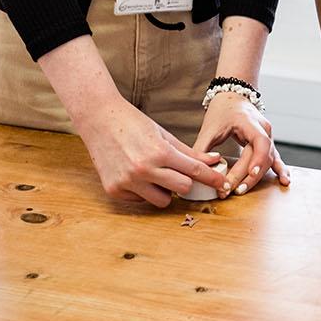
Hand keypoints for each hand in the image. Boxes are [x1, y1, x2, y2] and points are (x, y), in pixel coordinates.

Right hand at [71, 94, 227, 206]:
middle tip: (180, 173)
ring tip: (156, 174)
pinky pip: (140, 200)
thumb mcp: (163, 134)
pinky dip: (143, 191)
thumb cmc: (133, 123)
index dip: (211, 178)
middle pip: (183, 189)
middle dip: (186, 182)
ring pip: (163, 201)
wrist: (98, 119)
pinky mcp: (114, 190)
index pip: (194, 171)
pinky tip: (135, 174)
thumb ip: (189, 151)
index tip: (222, 184)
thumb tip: (214, 160)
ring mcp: (128, 182)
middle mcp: (144, 169)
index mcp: (159, 152)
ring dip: (165, 191)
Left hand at [193, 91, 289, 196]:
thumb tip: (197, 171)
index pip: (260, 142)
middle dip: (248, 175)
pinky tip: (284, 181)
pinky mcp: (267, 143)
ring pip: (268, 159)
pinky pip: (275, 158)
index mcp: (249, 121)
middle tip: (233, 189)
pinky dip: (280, 170)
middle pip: (261, 155)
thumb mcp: (209, 128)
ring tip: (242, 190)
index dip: (257, 159)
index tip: (248, 174)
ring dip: (256, 177)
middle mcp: (263, 128)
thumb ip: (202, 149)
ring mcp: (268, 135)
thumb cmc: (221, 111)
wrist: (232, 98)